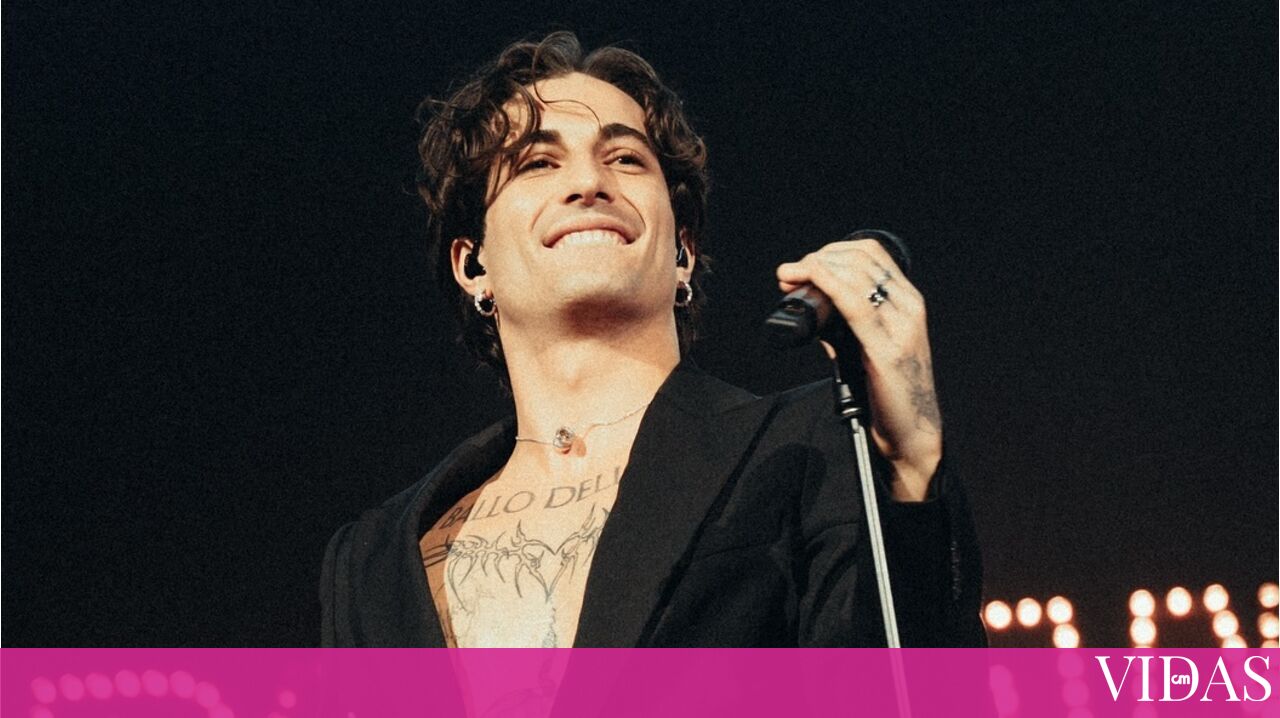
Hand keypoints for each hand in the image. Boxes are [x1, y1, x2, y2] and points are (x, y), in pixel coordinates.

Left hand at [777, 238, 941, 500]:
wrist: (911, 432)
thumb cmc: (888, 391)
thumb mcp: (865, 347)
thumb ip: (842, 324)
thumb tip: (811, 304)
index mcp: (907, 302)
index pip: (871, 254)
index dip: (830, 251)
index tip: (802, 265)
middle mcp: (909, 307)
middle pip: (860, 259)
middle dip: (817, 259)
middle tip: (789, 274)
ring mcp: (902, 326)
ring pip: (857, 274)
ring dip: (816, 269)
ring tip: (790, 278)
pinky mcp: (888, 350)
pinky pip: (856, 305)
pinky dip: (828, 285)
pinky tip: (810, 282)